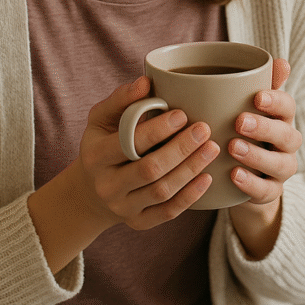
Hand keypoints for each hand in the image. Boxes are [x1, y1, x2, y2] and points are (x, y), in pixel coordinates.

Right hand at [75, 76, 219, 230]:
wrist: (91, 189)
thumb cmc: (104, 142)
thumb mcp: (102, 118)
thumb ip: (121, 98)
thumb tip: (145, 81)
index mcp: (96, 156)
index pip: (129, 143)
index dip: (157, 130)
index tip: (182, 114)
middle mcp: (107, 186)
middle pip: (149, 169)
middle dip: (181, 149)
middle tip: (204, 129)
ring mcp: (122, 208)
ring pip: (162, 191)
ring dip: (190, 169)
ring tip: (212, 148)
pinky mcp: (138, 223)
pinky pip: (167, 213)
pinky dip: (190, 196)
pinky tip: (207, 177)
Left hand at [227, 59, 301, 258]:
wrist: (242, 175)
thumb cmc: (243, 130)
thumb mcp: (247, 106)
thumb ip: (259, 83)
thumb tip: (280, 61)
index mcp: (281, 117)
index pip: (287, 106)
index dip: (276, 101)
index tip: (257, 97)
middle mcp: (286, 143)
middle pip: (287, 134)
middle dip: (264, 127)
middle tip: (239, 121)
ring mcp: (281, 169)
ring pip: (280, 164)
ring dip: (257, 155)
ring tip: (232, 147)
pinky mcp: (270, 192)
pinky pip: (266, 190)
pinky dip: (252, 183)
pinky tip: (234, 175)